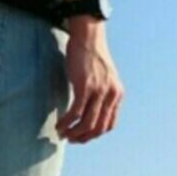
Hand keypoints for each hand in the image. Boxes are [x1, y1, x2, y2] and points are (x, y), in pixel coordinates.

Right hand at [57, 20, 124, 142]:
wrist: (88, 37)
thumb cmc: (92, 55)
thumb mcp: (103, 77)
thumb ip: (102, 92)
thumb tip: (91, 108)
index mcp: (117, 94)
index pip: (109, 124)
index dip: (95, 134)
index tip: (82, 136)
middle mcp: (111, 95)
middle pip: (98, 127)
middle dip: (83, 137)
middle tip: (70, 139)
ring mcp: (99, 91)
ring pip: (87, 123)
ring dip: (73, 132)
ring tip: (62, 133)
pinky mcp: (84, 87)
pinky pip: (76, 112)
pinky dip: (67, 122)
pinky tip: (59, 124)